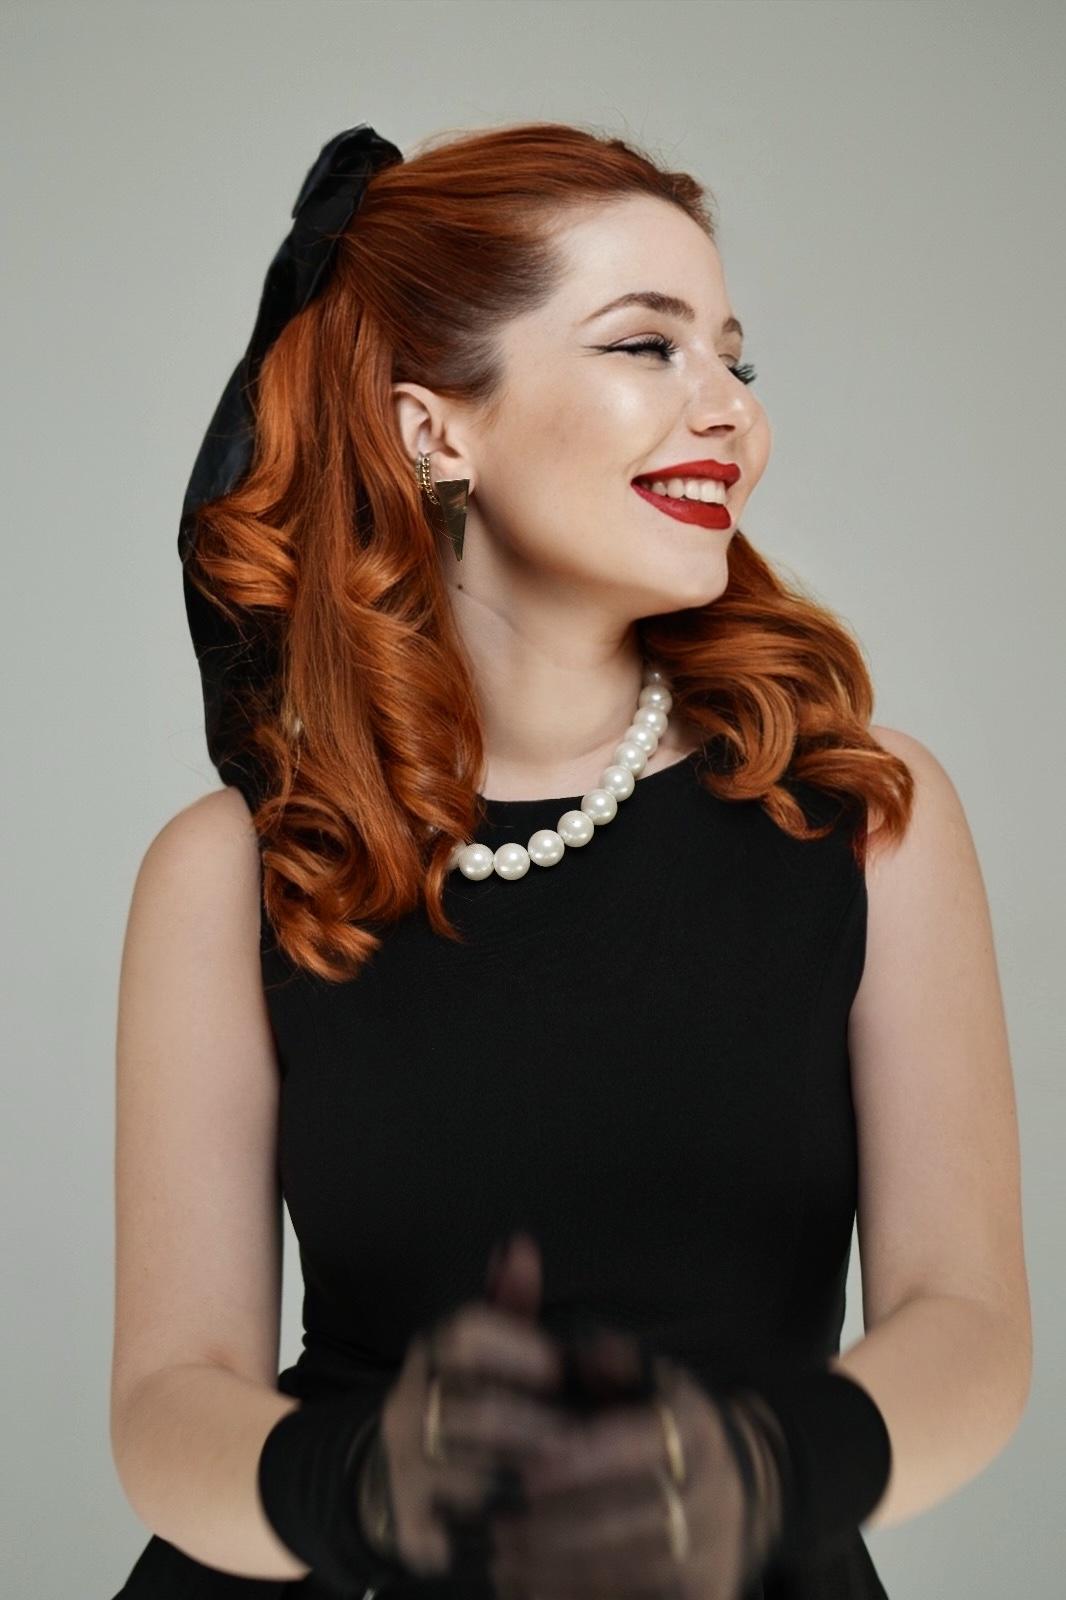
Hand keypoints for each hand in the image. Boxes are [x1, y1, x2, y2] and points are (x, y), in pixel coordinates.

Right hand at [362, 1233, 572, 1577]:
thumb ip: (507, 1303)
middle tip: (580, 1439)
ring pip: (474, 1479)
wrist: (383, 1482)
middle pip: (475, 1412)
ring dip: (530, 1482)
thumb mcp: (476, 1350)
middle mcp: (411, 1411)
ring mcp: (407, 1474)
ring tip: (574, 1484)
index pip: (464, 1335)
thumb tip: (521, 1244)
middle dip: (536, 1426)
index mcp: (432, 1358)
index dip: (517, 1347)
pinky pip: (467, 1536)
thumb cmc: (455, 1403)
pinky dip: (511, 1533)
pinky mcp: (414, 1533)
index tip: (558, 1366)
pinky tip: (547, 1526)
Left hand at [489, 1351, 784, 1599]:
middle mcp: (713, 1489)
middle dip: (560, 1528)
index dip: (587, 1462)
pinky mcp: (708, 1593)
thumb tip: (590, 1352)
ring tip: (504, 1562)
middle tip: (501, 1529)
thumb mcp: (651, 1381)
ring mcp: (714, 1548)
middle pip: (633, 1518)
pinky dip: (580, 1599)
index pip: (645, 1444)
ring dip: (561, 1571)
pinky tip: (530, 1592)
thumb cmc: (667, 1428)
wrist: (737, 1487)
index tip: (531, 1474)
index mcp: (696, 1428)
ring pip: (631, 1569)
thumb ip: (613, 1361)